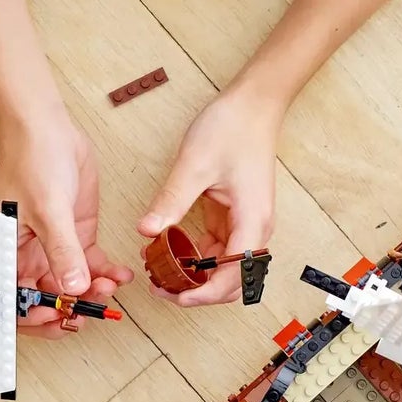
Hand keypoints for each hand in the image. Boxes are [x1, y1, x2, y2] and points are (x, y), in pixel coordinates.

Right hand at [0, 106, 131, 334]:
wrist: (49, 129)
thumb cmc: (32, 162)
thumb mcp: (48, 209)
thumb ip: (61, 251)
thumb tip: (72, 288)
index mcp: (9, 254)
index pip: (16, 300)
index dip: (34, 317)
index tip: (58, 317)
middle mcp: (30, 256)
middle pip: (47, 299)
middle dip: (68, 310)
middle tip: (90, 311)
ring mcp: (56, 247)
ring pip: (73, 286)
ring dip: (91, 293)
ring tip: (110, 287)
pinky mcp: (77, 235)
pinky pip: (92, 265)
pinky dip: (107, 274)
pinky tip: (121, 275)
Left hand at [138, 80, 282, 305]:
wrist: (253, 104)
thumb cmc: (232, 129)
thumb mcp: (194, 165)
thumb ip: (171, 201)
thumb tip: (147, 230)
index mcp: (252, 221)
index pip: (233, 276)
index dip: (205, 294)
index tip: (176, 297)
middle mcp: (255, 228)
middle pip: (233, 281)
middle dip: (200, 292)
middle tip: (163, 290)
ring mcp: (247, 223)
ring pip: (225, 268)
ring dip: (198, 277)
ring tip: (162, 273)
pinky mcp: (236, 216)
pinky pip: (219, 249)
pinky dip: (197, 258)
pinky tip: (172, 252)